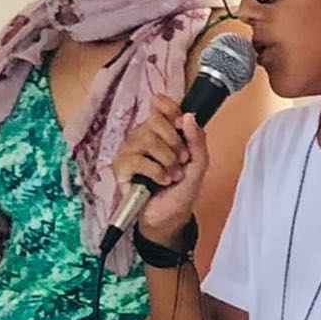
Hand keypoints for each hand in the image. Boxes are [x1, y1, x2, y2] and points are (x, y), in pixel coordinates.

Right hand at [111, 95, 209, 243]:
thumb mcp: (199, 163)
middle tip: (182, 160)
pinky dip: (155, 171)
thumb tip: (189, 116)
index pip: (159, 103)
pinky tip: (161, 181)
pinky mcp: (121, 167)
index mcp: (161, 130)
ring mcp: (130, 150)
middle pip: (155, 120)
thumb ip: (197, 140)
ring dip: (167, 160)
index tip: (181, 125)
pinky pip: (137, 159)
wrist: (171, 216)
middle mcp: (143, 136)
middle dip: (175, 142)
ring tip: (173, 175)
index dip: (171, 110)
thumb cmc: (181, 189)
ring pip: (147, 140)